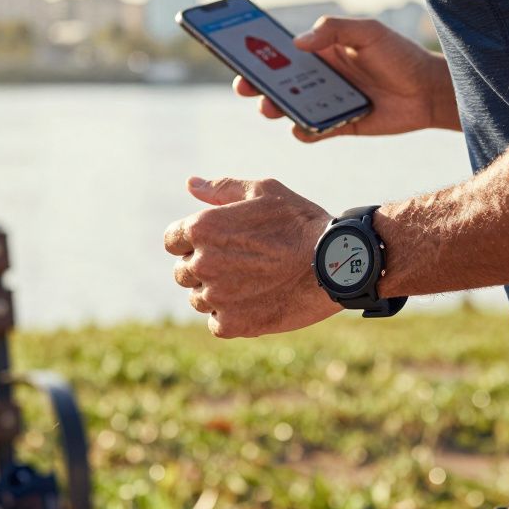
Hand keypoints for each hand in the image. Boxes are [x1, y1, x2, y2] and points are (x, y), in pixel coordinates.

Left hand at [164, 177, 340, 337]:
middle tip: (241, 263)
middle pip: (183, 271)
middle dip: (204, 267)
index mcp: (203, 227)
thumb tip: (190, 184)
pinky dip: (231, 316)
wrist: (335, 263)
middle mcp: (202, 262)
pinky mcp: (232, 324)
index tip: (215, 244)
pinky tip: (256, 302)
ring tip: (252, 282)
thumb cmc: (300, 222)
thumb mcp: (263, 192)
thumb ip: (222, 189)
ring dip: (217, 292)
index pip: (172, 240)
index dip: (190, 241)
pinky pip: (216, 322)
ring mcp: (216, 296)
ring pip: (198, 298)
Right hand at [234, 16, 458, 141]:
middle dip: (256, 84)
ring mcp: (326, 103)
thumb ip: (334, 29)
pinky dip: (302, 131)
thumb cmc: (400, 55)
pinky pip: (311, 131)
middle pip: (277, 82)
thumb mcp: (368, 32)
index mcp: (321, 51)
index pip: (281, 51)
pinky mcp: (338, 126)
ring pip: (289, 108)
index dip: (257, 52)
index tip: (236, 51)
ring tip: (270, 107)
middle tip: (244, 86)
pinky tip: (301, 128)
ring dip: (275, 108)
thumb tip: (297, 43)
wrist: (428, 92)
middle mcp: (319, 77)